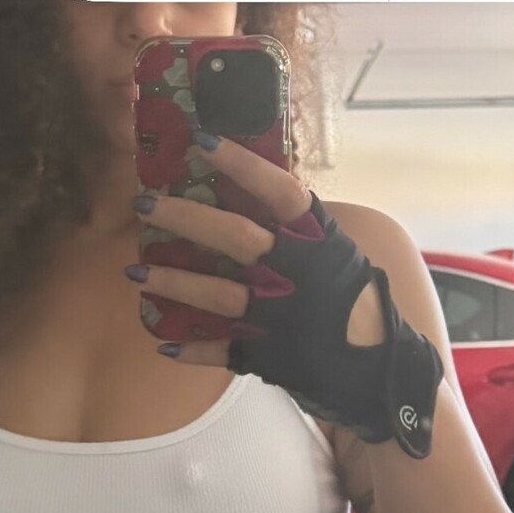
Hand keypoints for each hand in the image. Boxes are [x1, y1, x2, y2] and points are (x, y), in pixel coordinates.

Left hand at [127, 137, 442, 456]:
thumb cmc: (357, 305)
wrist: (379, 372)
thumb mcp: (338, 256)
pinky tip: (162, 343)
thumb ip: (299, 233)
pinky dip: (191, 348)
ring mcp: (280, 317)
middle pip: (234, 239)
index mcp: (318, 242)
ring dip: (172, 282)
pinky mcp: (269, 355)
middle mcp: (297, 275)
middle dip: (185, 219)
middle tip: (144, 204)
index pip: (279, 191)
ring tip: (134, 272)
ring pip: (217, 295)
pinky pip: (222, 350)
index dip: (242, 164)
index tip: (203, 140)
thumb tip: (255, 197)